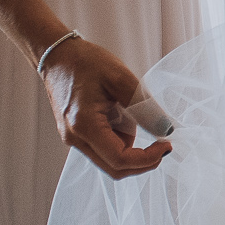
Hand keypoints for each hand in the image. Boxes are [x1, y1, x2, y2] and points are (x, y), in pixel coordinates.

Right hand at [40, 36, 171, 178]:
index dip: (147, 159)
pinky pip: (103, 147)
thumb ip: (144, 106)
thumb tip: (166, 129)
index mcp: (84, 125)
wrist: (58, 56)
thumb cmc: (86, 62)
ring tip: (131, 113)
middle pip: (114, 167)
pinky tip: (121, 114)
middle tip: (163, 144)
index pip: (119, 159)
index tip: (166, 145)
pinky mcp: (77, 134)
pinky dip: (120, 139)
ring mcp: (74, 138)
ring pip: (109, 160)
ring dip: (131, 147)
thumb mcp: (121, 78)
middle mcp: (75, 138)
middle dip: (142, 161)